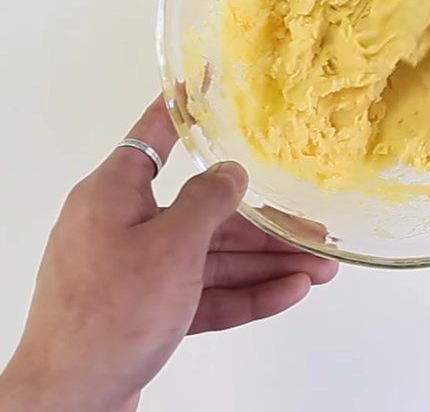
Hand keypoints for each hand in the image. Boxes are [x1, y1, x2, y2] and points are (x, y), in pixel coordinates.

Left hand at [0, 98, 336, 411]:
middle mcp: (127, 227)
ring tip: (321, 267)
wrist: (70, 405)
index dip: (182, 111)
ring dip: (267, 263)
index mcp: (116, 195)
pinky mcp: (150, 311)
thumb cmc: (109, 314)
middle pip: (207, 214)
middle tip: (314, 228)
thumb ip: (209, 202)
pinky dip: (247, 293)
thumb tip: (233, 172)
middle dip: (265, 225)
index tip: (205, 87)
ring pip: (215, 257)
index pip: (153, 138)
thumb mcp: (170, 247)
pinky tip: (290, 291)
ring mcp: (140, 272)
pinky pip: (206, 292)